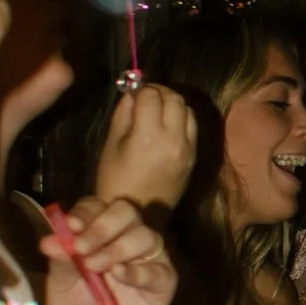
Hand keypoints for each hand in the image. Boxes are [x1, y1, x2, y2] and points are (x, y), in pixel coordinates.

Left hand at [40, 193, 174, 304]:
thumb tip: (49, 240)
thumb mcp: (61, 283)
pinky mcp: (163, 284)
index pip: (97, 207)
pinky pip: (158, 270)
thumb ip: (61, 260)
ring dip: (117, 248)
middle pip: (126, 212)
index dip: (86, 212)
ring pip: (145, 236)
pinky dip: (137, 271)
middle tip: (81, 247)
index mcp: (99, 230)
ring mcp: (148, 259)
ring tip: (93, 267)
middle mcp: (126, 238)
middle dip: (103, 226)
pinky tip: (118, 275)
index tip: (70, 226)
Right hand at [96, 82, 196, 213]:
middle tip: (146, 96)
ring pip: (187, 110)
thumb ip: (122, 116)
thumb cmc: (115, 180)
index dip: (141, 89)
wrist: (137, 215)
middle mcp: (173, 139)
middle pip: (174, 98)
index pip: (151, 95)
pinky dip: (182, 118)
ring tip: (158, 109)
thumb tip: (131, 94)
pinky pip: (193, 127)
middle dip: (159, 92)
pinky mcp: (194, 157)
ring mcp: (187, 149)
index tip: (133, 92)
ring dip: (173, 103)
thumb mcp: (111, 146)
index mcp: (148, 136)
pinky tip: (168, 124)